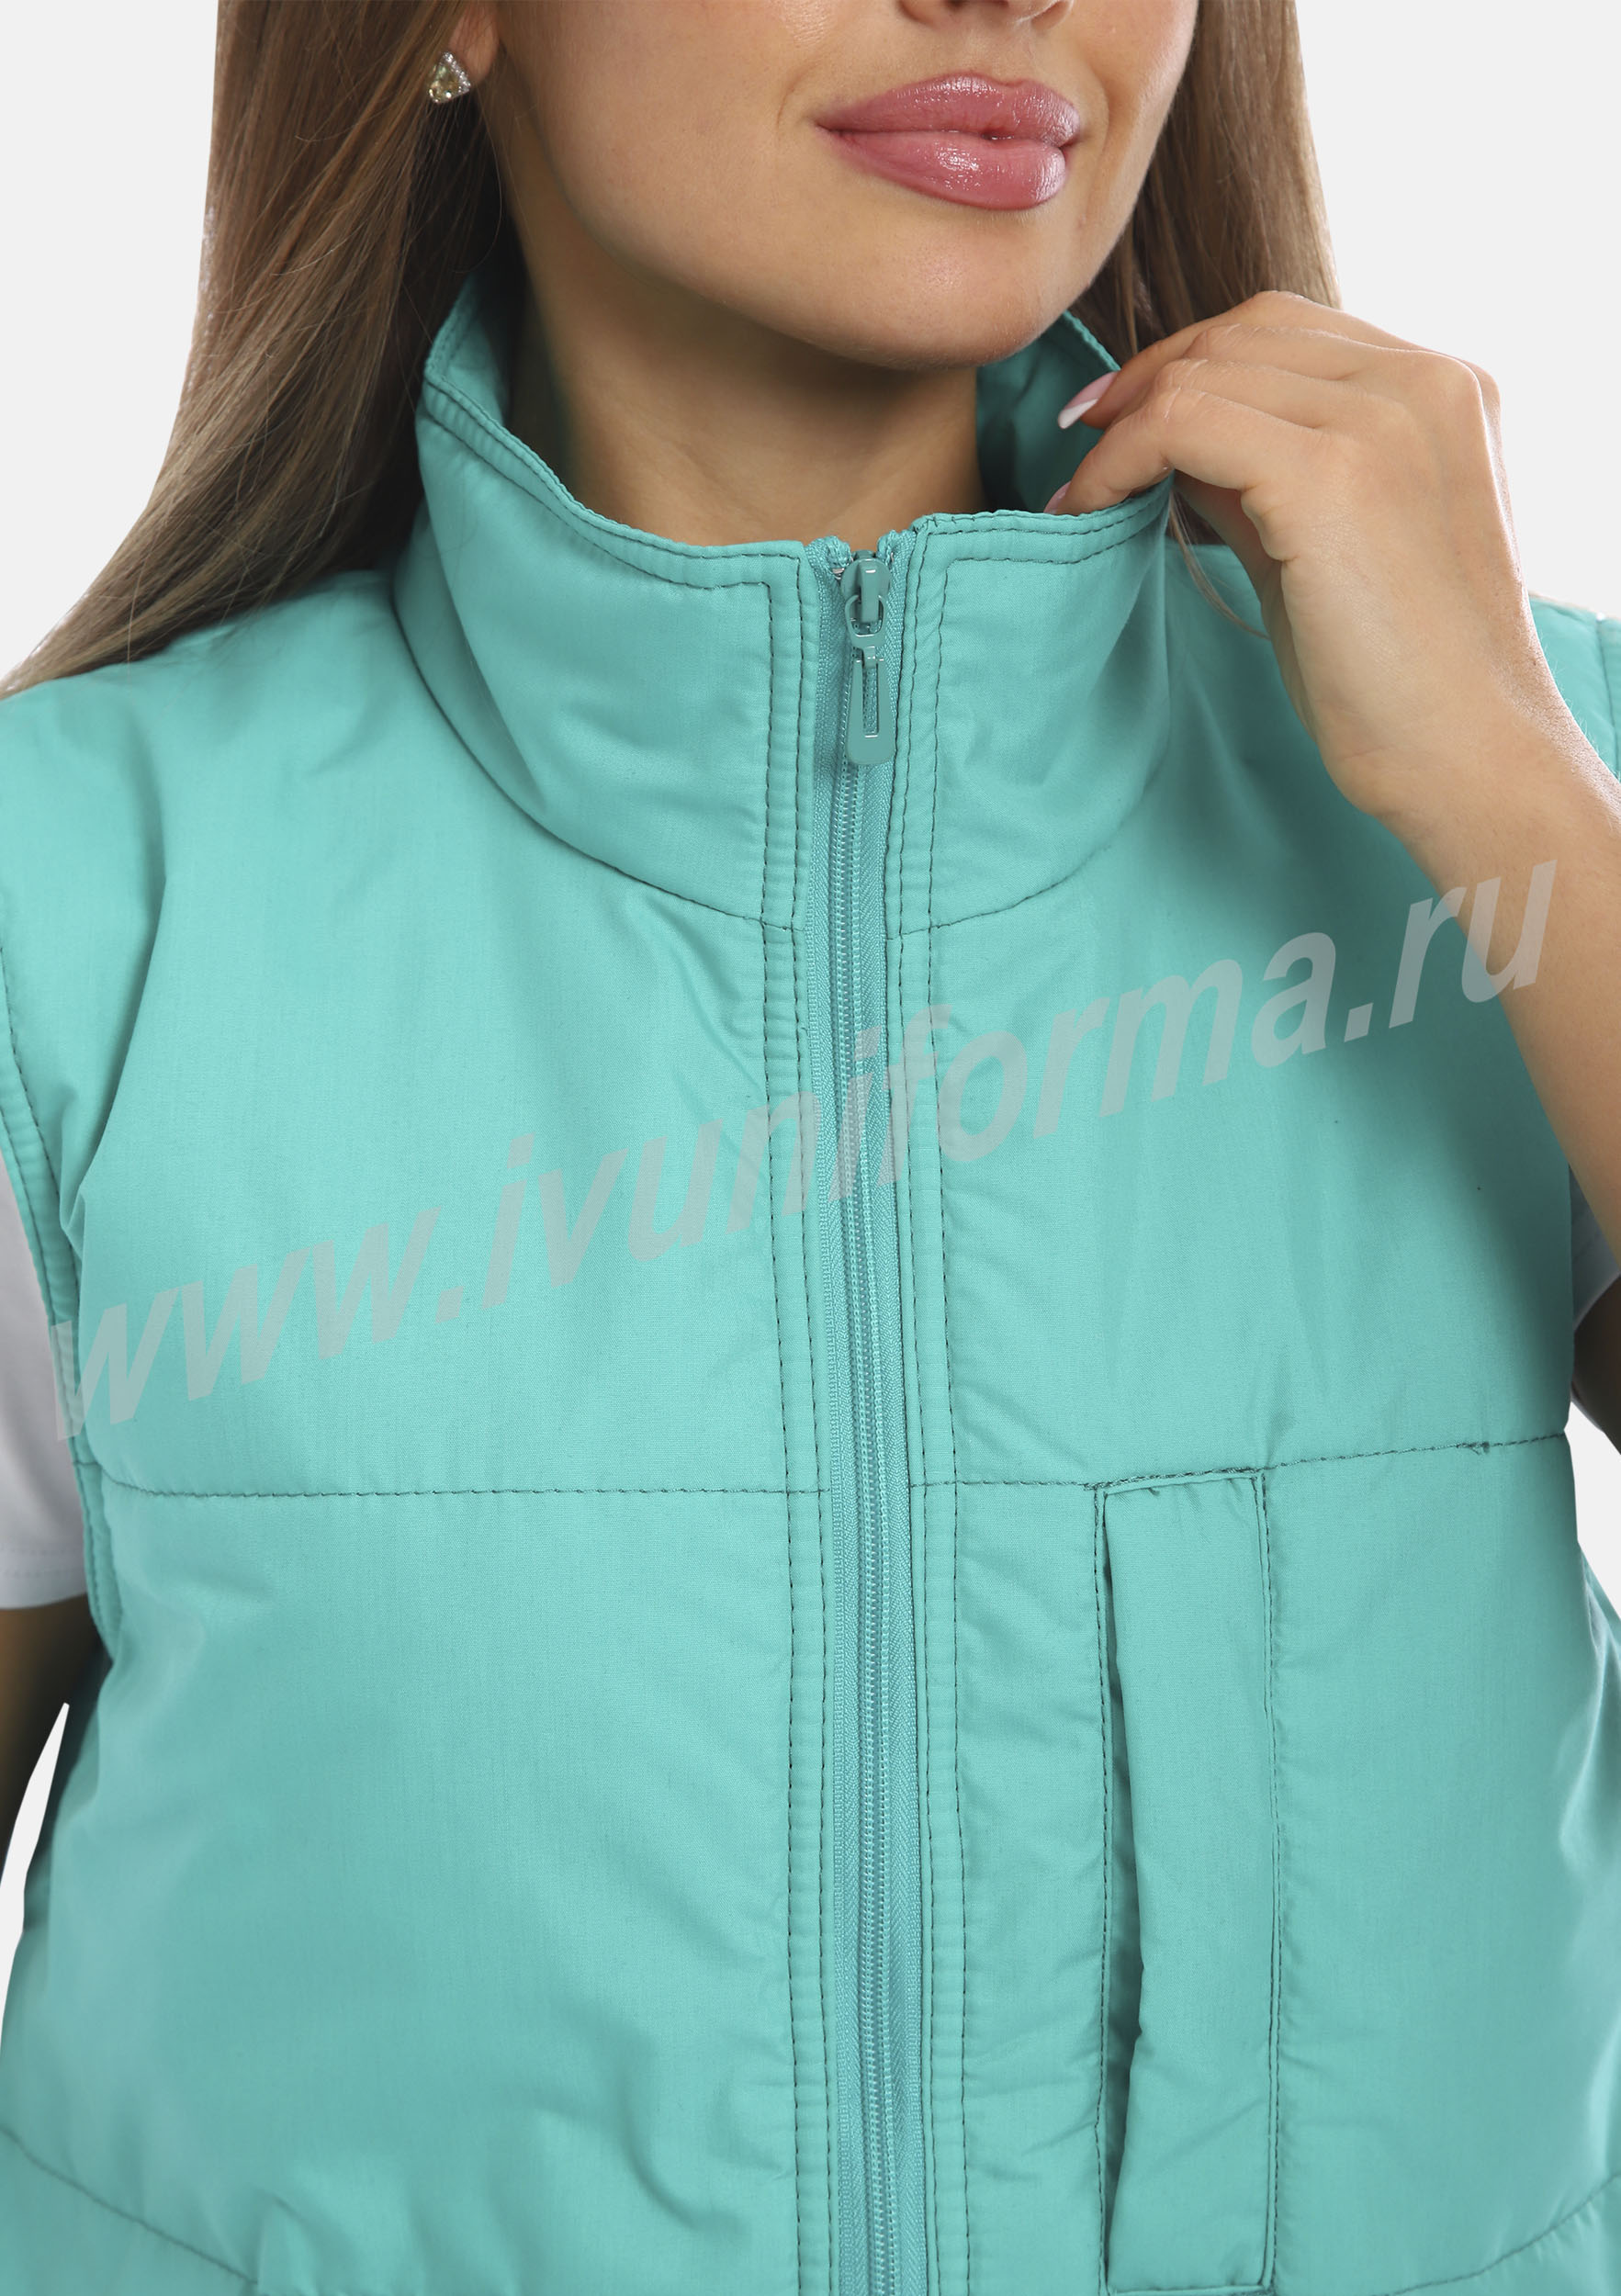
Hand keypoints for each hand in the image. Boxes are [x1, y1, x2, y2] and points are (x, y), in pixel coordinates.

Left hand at [1048, 290, 1574, 826]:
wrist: (1464, 756)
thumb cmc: (1399, 679)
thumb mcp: (1329, 546)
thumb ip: (1265, 477)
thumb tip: (1176, 443)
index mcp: (1445, 388)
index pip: (1288, 328)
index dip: (1190, 360)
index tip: (1118, 416)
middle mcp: (1424, 381)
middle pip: (1244, 331)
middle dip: (1148, 380)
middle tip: (1082, 439)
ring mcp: (1384, 417)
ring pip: (1207, 369)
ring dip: (1123, 425)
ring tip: (1082, 491)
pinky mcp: (1331, 472)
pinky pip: (1182, 422)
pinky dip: (1118, 459)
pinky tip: (1089, 508)